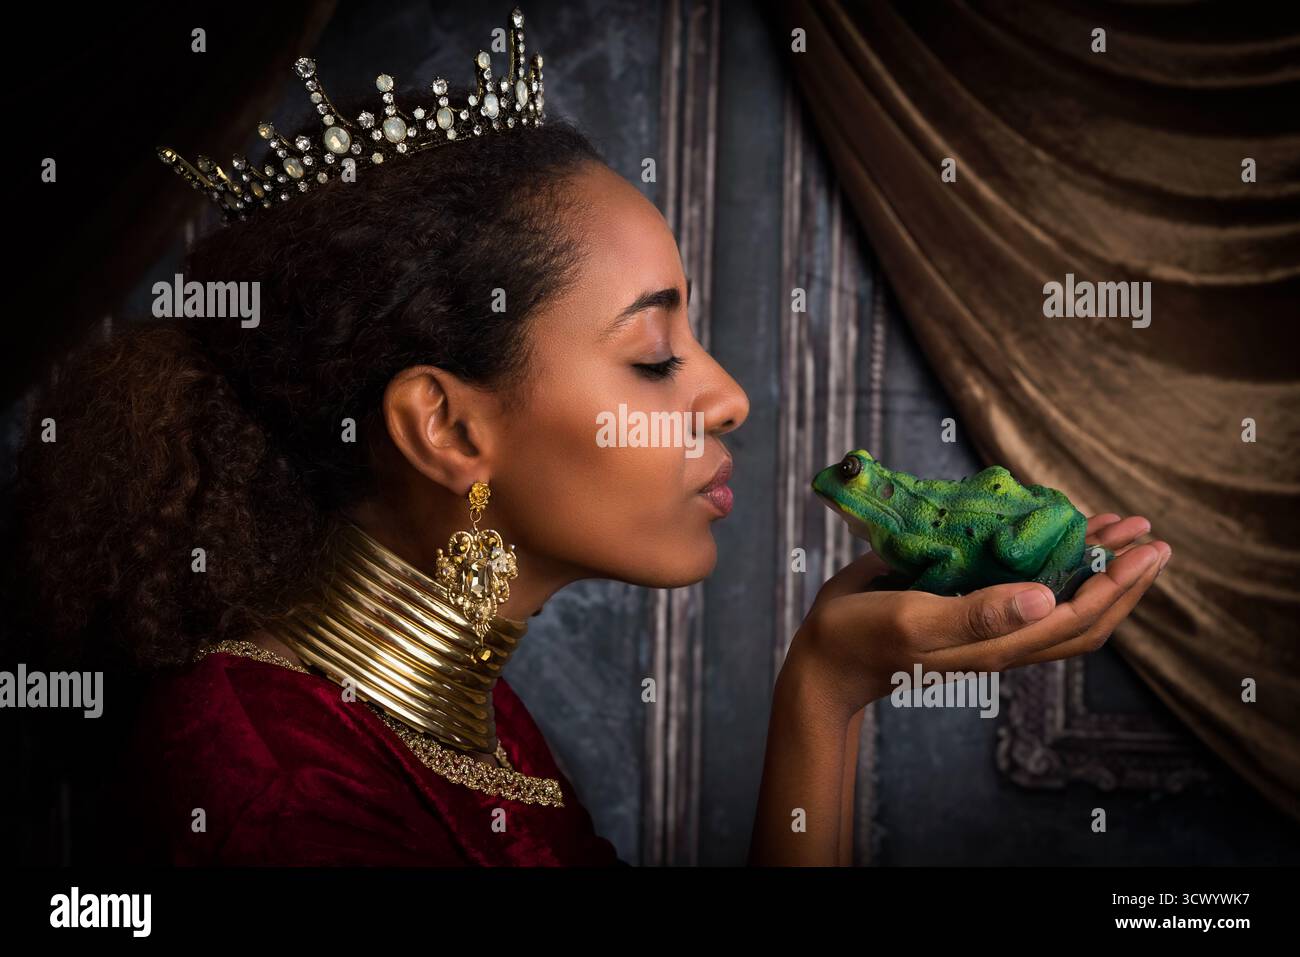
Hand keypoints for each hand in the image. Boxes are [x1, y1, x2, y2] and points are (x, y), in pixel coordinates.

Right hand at [787, 514, 1170, 720]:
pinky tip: (1056, 533)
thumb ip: (978, 615)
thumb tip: (1046, 598)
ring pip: (1060, 600)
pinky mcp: (969, 605)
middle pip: (1084, 614)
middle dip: (1121, 576)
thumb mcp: (916, 622)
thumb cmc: (865, 637)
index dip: (1118, 586)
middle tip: (1147, 534)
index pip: (1079, 618)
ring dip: (1094, 566)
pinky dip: (1054, 560)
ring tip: (1119, 527)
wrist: (828, 655)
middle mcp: (1004, 635)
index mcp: (999, 644)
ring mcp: (988, 622)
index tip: (1146, 548)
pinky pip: (1029, 586)